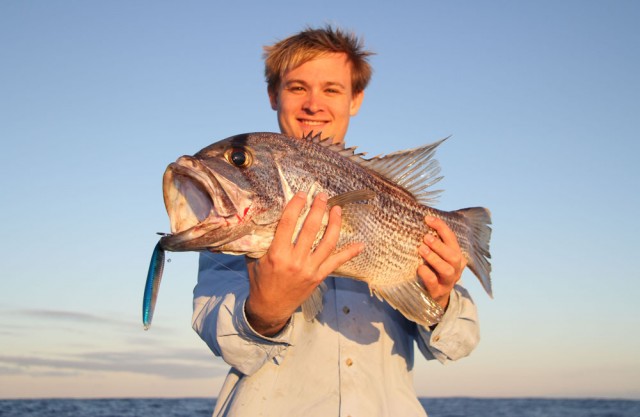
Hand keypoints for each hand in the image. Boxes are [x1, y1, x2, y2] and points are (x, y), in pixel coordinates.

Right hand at [245, 191, 363, 335]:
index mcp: (277, 254)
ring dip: (334, 224)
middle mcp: (295, 261)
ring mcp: (309, 269)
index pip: (288, 224)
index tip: (302, 194)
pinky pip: (336, 263)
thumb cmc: (260, 281)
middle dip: (318, 209)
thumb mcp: (255, 259)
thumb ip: (260, 241)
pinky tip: (360, 245)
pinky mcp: (318, 277)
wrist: (270, 308)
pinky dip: (349, 253)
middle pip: (311, 229)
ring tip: (337, 210)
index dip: (296, 206)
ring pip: (327, 243)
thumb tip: (265, 219)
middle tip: (323, 196)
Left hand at [417, 216, 466, 309]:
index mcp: (457, 257)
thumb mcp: (438, 257)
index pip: (452, 239)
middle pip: (453, 256)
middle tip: (425, 237)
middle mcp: (455, 269)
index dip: (441, 227)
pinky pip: (434, 282)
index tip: (428, 219)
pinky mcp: (437, 292)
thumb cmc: (434, 270)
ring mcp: (448, 282)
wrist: (435, 297)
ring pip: (447, 269)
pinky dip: (426, 273)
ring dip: (434, 258)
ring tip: (421, 249)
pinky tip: (419, 267)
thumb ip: (433, 243)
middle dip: (439, 245)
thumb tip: (421, 222)